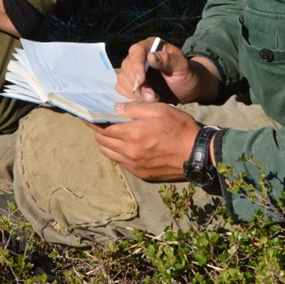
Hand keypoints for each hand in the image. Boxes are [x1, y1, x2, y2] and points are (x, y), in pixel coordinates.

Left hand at [85, 102, 200, 180]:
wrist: (198, 155)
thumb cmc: (179, 128)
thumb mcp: (159, 109)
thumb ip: (134, 109)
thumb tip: (115, 109)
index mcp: (132, 135)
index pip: (103, 129)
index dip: (93, 122)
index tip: (87, 116)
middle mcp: (129, 153)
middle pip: (103, 142)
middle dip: (99, 131)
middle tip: (101, 122)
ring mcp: (135, 166)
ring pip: (110, 154)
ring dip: (107, 143)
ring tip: (113, 133)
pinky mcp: (142, 174)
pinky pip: (122, 163)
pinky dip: (118, 153)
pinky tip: (126, 145)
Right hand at [116, 38, 219, 103]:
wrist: (185, 90)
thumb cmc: (186, 75)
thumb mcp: (182, 67)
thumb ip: (168, 60)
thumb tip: (151, 56)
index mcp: (151, 46)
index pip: (136, 51)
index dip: (136, 65)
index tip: (141, 80)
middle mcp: (139, 55)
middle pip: (127, 66)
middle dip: (138, 84)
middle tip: (153, 97)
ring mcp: (133, 69)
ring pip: (123, 78)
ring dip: (135, 92)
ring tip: (153, 99)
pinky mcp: (130, 82)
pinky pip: (122, 88)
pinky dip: (131, 96)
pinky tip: (145, 100)